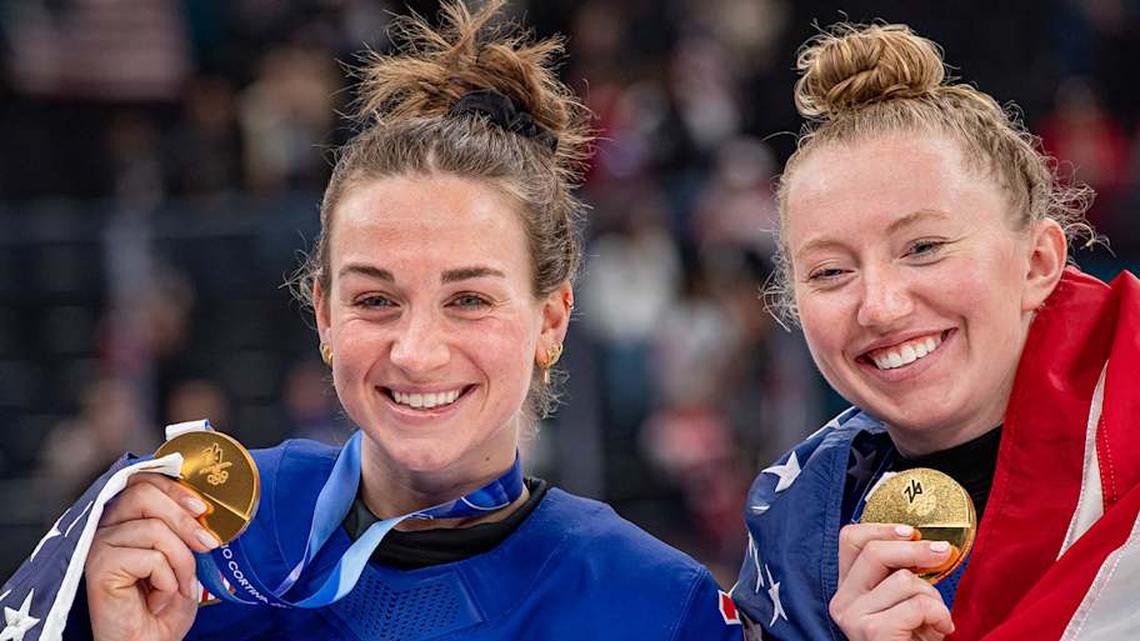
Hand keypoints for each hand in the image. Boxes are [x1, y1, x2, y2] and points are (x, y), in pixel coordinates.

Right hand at [85, 474, 220, 640]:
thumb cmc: (164, 607)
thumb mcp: (183, 558)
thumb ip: (185, 529)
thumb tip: (203, 506)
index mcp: (123, 520)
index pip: (142, 481)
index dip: (173, 487)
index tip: (201, 508)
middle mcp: (105, 527)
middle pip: (145, 494)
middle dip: (185, 520)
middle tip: (208, 545)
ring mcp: (98, 545)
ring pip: (155, 528)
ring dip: (181, 561)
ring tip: (178, 587)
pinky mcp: (98, 565)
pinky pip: (150, 556)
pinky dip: (167, 579)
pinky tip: (159, 598)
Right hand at [828, 523, 955, 640]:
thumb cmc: (911, 640)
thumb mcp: (901, 601)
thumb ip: (899, 574)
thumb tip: (927, 542)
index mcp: (846, 590)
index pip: (850, 540)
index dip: (881, 528)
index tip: (911, 531)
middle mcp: (842, 602)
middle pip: (875, 552)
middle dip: (916, 550)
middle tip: (943, 553)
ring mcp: (854, 617)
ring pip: (903, 580)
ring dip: (933, 597)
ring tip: (937, 618)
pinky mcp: (873, 631)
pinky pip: (917, 605)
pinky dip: (939, 615)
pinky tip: (940, 630)